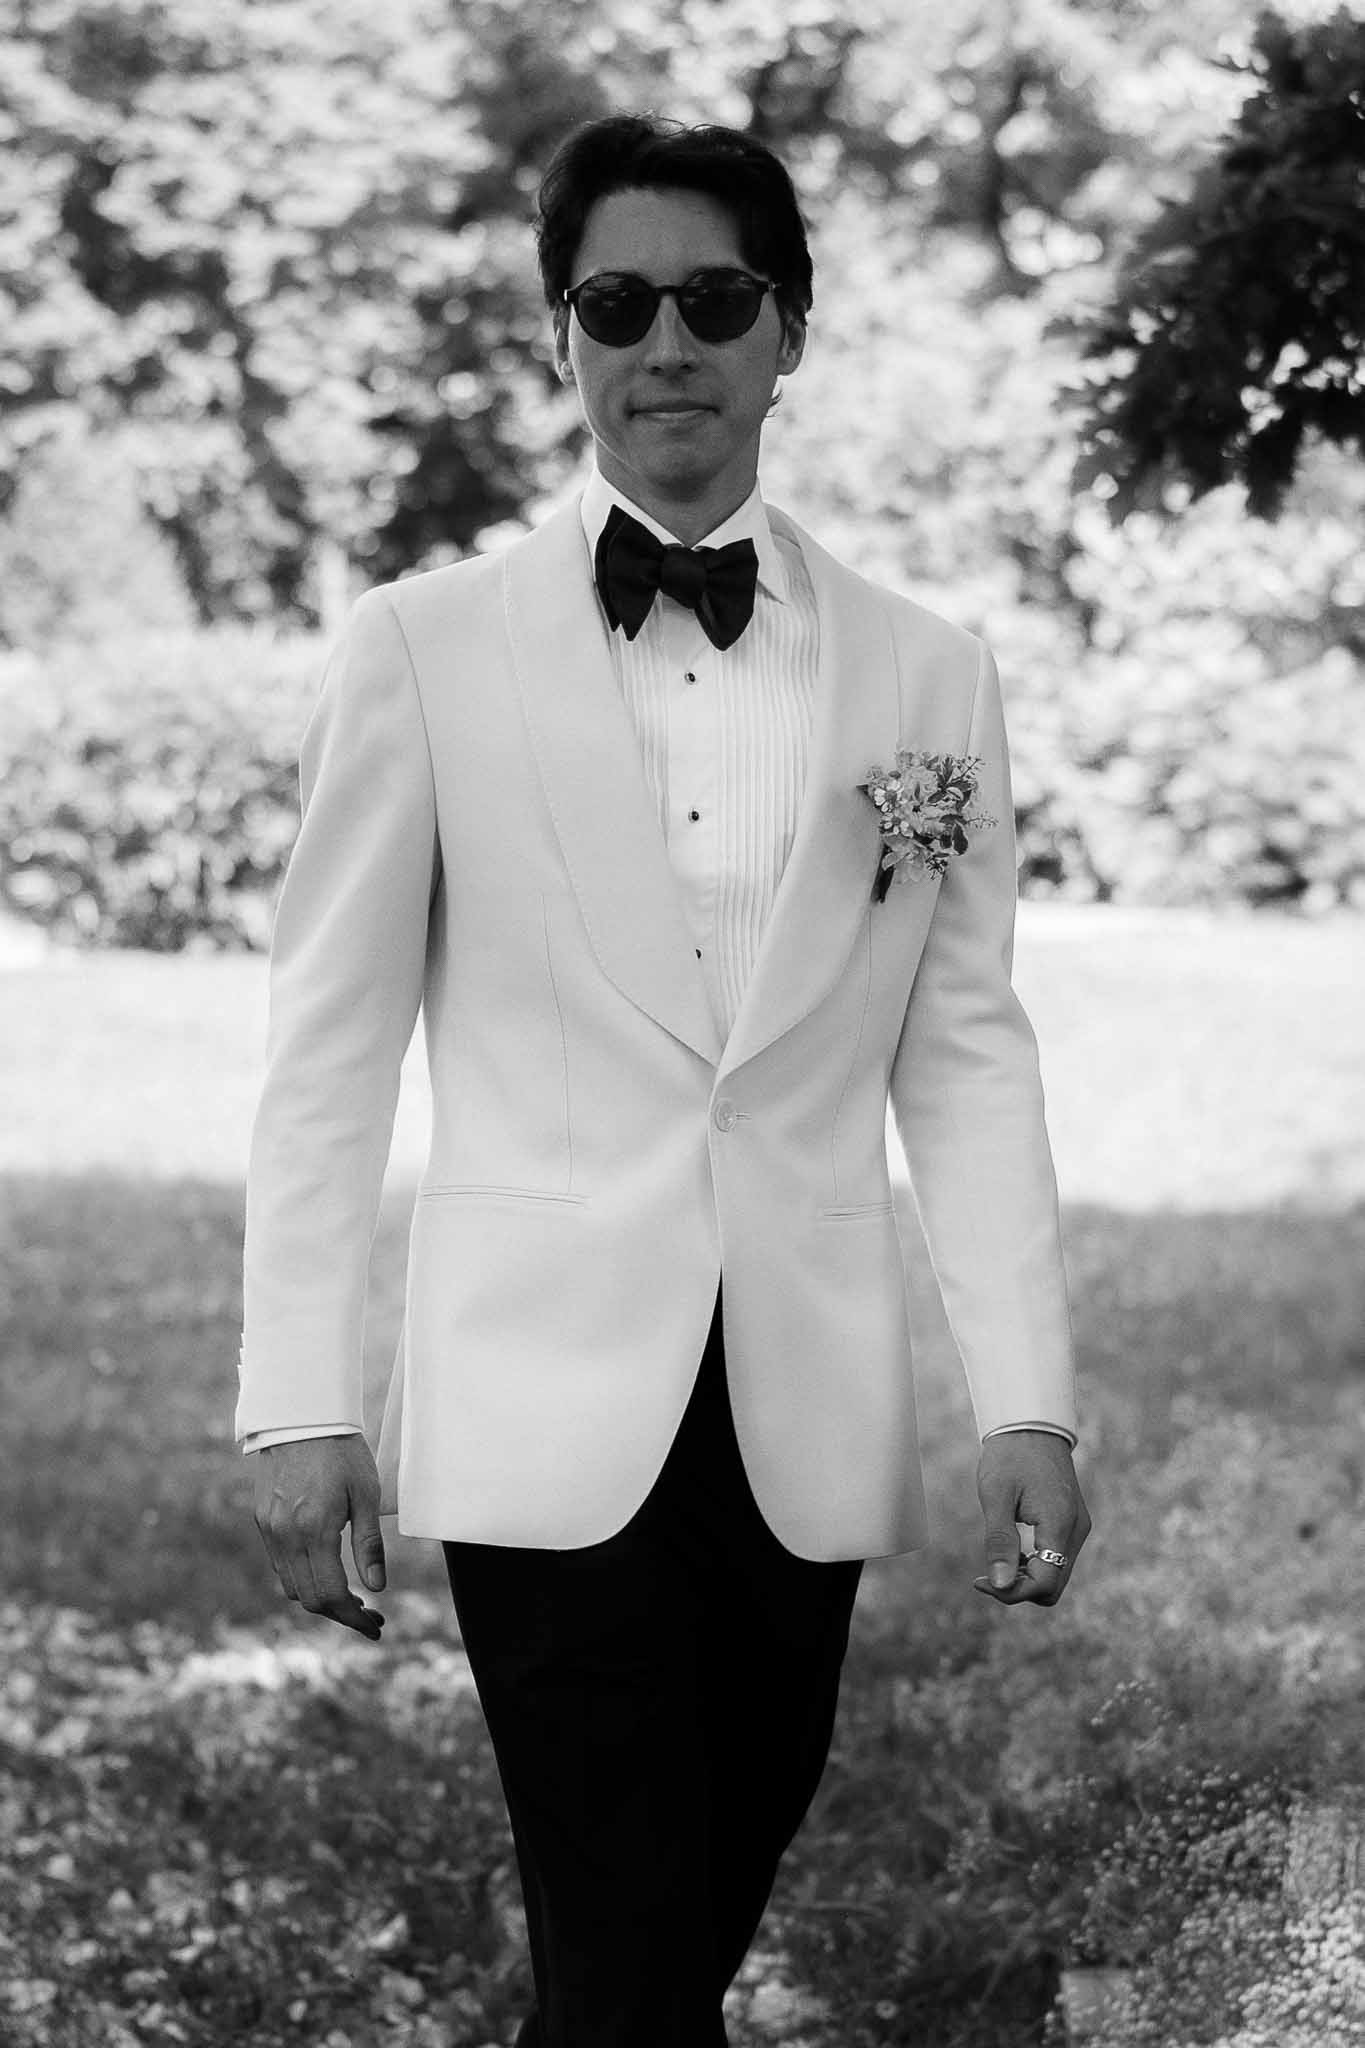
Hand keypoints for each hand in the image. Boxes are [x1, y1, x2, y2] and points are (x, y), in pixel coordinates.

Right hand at [253, 1436, 386, 1639]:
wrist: (300, 1418)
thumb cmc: (341, 1451)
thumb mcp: (366, 1494)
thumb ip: (369, 1544)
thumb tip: (377, 1588)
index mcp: (315, 1530)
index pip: (332, 1594)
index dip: (354, 1618)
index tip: (375, 1625)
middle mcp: (286, 1536)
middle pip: (309, 1599)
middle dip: (340, 1614)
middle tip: (369, 1615)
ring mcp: (270, 1530)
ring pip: (291, 1586)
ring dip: (320, 1599)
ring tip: (351, 1596)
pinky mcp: (263, 1521)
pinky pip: (280, 1565)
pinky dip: (303, 1578)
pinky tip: (326, 1570)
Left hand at [973, 1431, 1089, 1608]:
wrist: (1031, 1424)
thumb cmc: (1010, 1455)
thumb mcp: (996, 1497)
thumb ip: (1000, 1542)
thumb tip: (1001, 1584)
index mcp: (1060, 1525)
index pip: (1045, 1583)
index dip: (1012, 1592)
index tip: (980, 1580)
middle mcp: (1076, 1531)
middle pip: (1053, 1585)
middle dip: (1019, 1588)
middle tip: (985, 1574)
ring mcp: (1077, 1527)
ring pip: (1056, 1574)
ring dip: (1026, 1577)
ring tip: (997, 1559)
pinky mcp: (1072, 1522)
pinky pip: (1057, 1557)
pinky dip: (1035, 1563)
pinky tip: (1012, 1551)